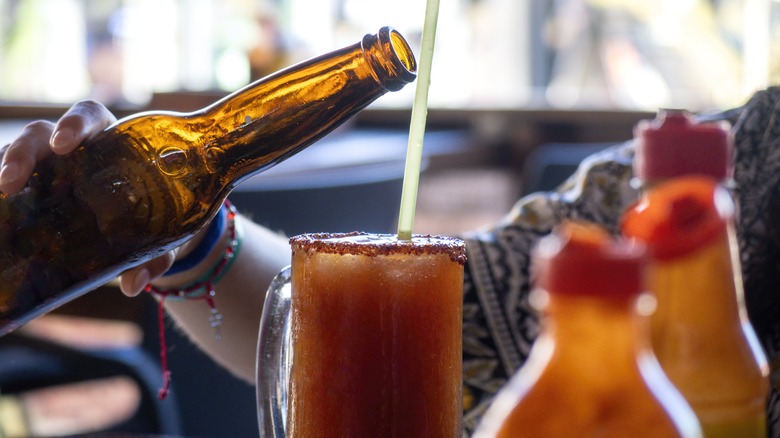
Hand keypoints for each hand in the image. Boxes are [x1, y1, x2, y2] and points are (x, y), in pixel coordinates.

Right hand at [0, 100, 175, 296]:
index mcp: (111, 141)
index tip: (64, 143)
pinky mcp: (35, 188)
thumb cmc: (158, 214)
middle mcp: (76, 147)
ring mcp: (50, 166)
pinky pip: (10, 183)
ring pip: (17, 154)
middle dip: (22, 152)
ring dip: (4, 169)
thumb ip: (155, 255)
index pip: (88, 116)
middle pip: (40, 134)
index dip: (73, 124)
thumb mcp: (163, 234)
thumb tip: (133, 284)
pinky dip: (1, 192)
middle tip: (10, 181)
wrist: (148, 228)